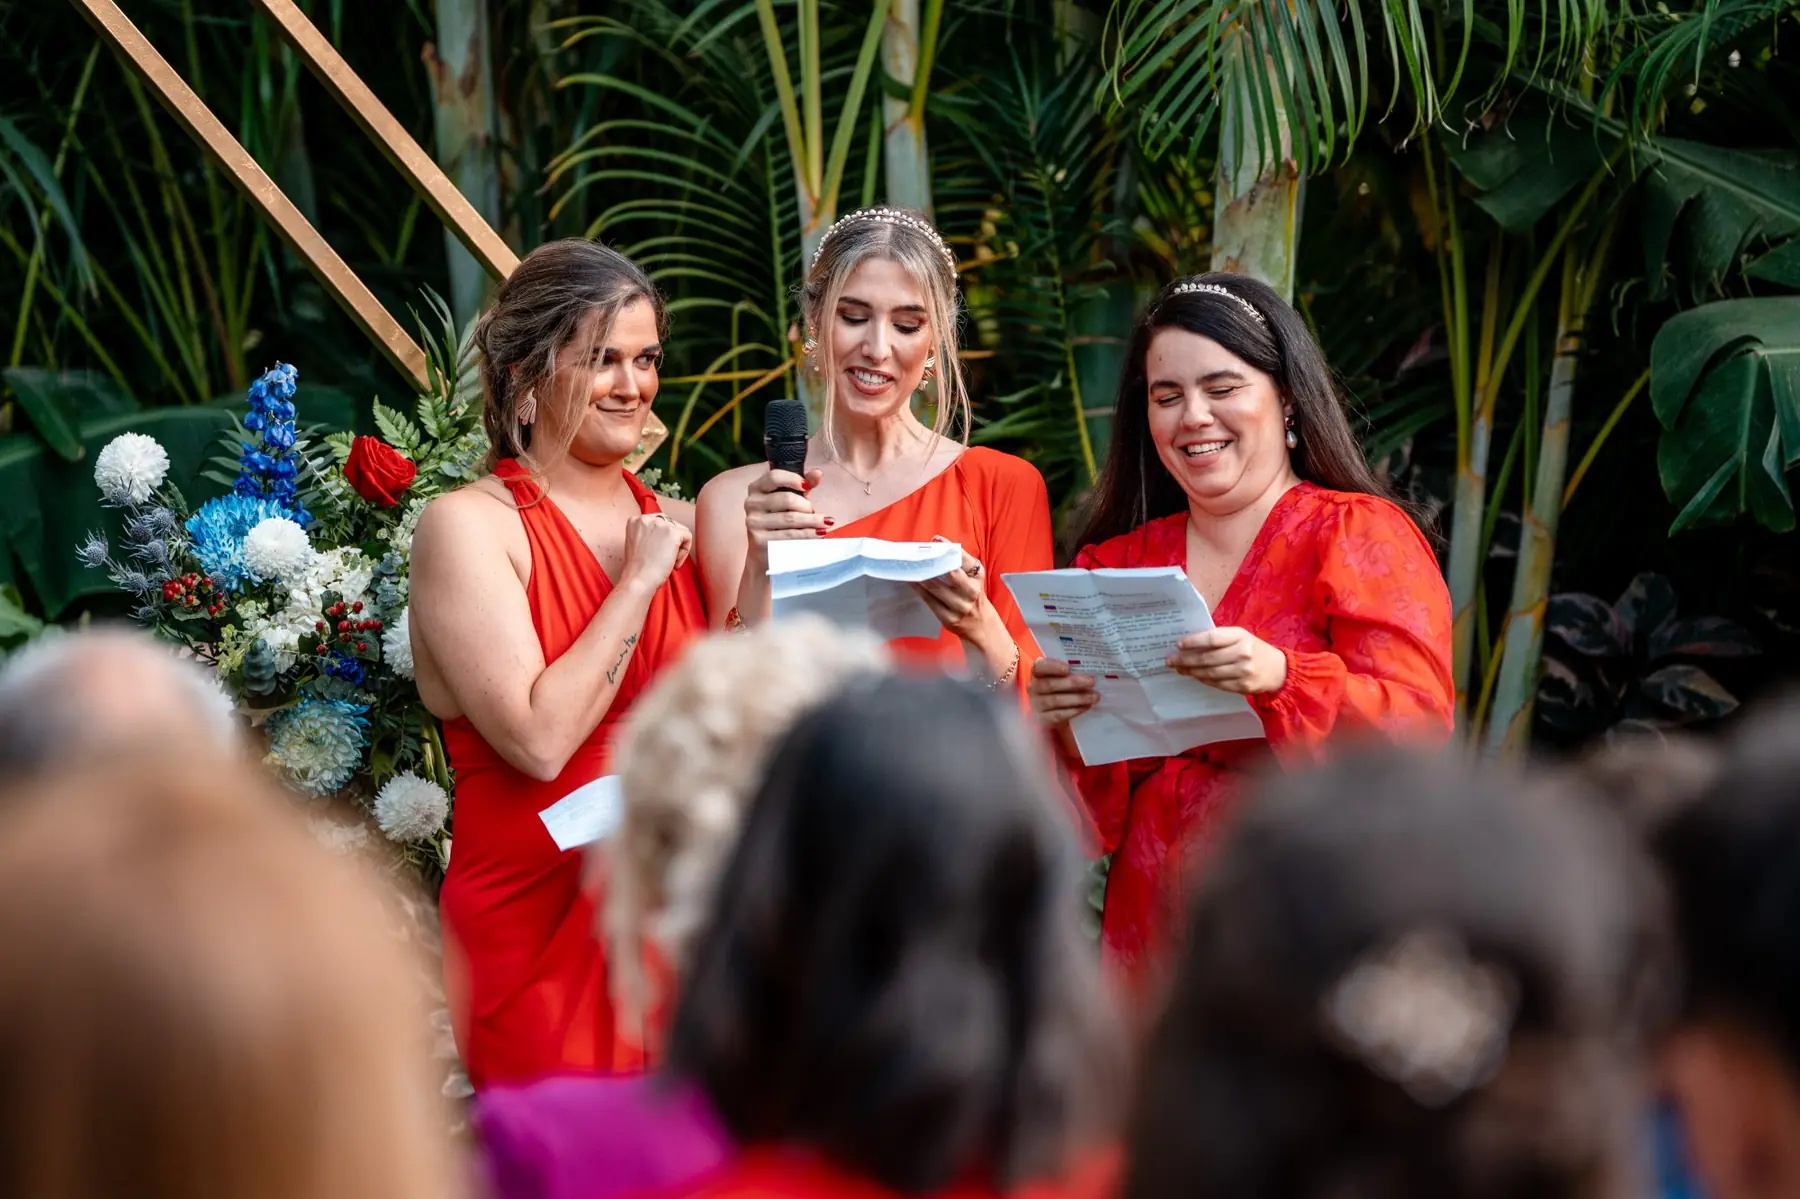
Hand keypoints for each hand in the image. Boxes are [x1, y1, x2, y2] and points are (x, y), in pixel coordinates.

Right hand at [620, 512, 692, 589]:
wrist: (638, 580)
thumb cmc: (638, 569)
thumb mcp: (638, 544)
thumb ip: (648, 535)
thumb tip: (665, 535)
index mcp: (635, 520)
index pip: (658, 522)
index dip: (662, 539)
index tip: (657, 553)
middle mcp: (646, 518)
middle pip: (671, 524)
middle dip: (672, 542)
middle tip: (665, 559)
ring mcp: (659, 524)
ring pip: (680, 531)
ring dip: (678, 548)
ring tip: (670, 562)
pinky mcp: (672, 532)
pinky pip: (688, 537)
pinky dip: (685, 552)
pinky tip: (675, 563)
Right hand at [745, 466, 827, 564]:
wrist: (765, 551)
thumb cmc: (779, 519)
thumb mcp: (791, 499)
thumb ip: (804, 484)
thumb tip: (817, 473)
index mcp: (756, 488)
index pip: (774, 477)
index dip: (793, 479)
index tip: (807, 486)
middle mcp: (752, 503)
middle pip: (786, 499)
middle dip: (806, 505)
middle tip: (814, 511)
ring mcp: (754, 522)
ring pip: (790, 518)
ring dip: (812, 521)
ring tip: (825, 523)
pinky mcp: (759, 540)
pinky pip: (789, 535)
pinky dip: (807, 534)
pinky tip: (818, 533)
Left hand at [910, 542, 993, 641]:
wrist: (981, 624)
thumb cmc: (971, 594)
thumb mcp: (973, 577)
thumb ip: (959, 561)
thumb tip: (936, 542)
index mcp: (978, 576)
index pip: (964, 559)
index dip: (949, 548)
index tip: (936, 540)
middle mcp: (971, 591)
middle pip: (951, 574)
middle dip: (933, 563)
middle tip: (918, 555)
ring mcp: (960, 606)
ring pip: (936, 588)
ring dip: (921, 576)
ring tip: (910, 567)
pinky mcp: (949, 618)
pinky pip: (930, 601)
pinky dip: (919, 590)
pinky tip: (912, 582)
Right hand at [1029, 656, 1097, 727]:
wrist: (1053, 709)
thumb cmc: (1061, 687)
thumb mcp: (1062, 676)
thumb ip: (1071, 671)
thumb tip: (1089, 670)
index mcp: (1037, 672)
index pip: (1040, 666)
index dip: (1053, 666)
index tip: (1068, 668)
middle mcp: (1033, 687)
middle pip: (1050, 684)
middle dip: (1072, 683)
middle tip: (1091, 681)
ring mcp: (1036, 704)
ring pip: (1055, 700)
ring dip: (1077, 698)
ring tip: (1094, 697)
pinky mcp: (1043, 719)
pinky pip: (1058, 715)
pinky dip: (1074, 711)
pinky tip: (1086, 707)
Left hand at [1167, 626, 1286, 694]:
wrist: (1279, 670)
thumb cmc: (1254, 649)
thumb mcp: (1241, 637)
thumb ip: (1220, 638)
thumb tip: (1190, 643)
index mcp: (1240, 636)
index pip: (1211, 638)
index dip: (1193, 641)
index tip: (1179, 644)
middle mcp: (1242, 653)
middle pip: (1207, 658)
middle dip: (1185, 659)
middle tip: (1170, 660)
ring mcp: (1243, 671)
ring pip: (1209, 673)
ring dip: (1191, 671)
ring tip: (1179, 669)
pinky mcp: (1243, 686)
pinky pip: (1217, 684)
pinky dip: (1203, 680)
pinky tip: (1195, 676)